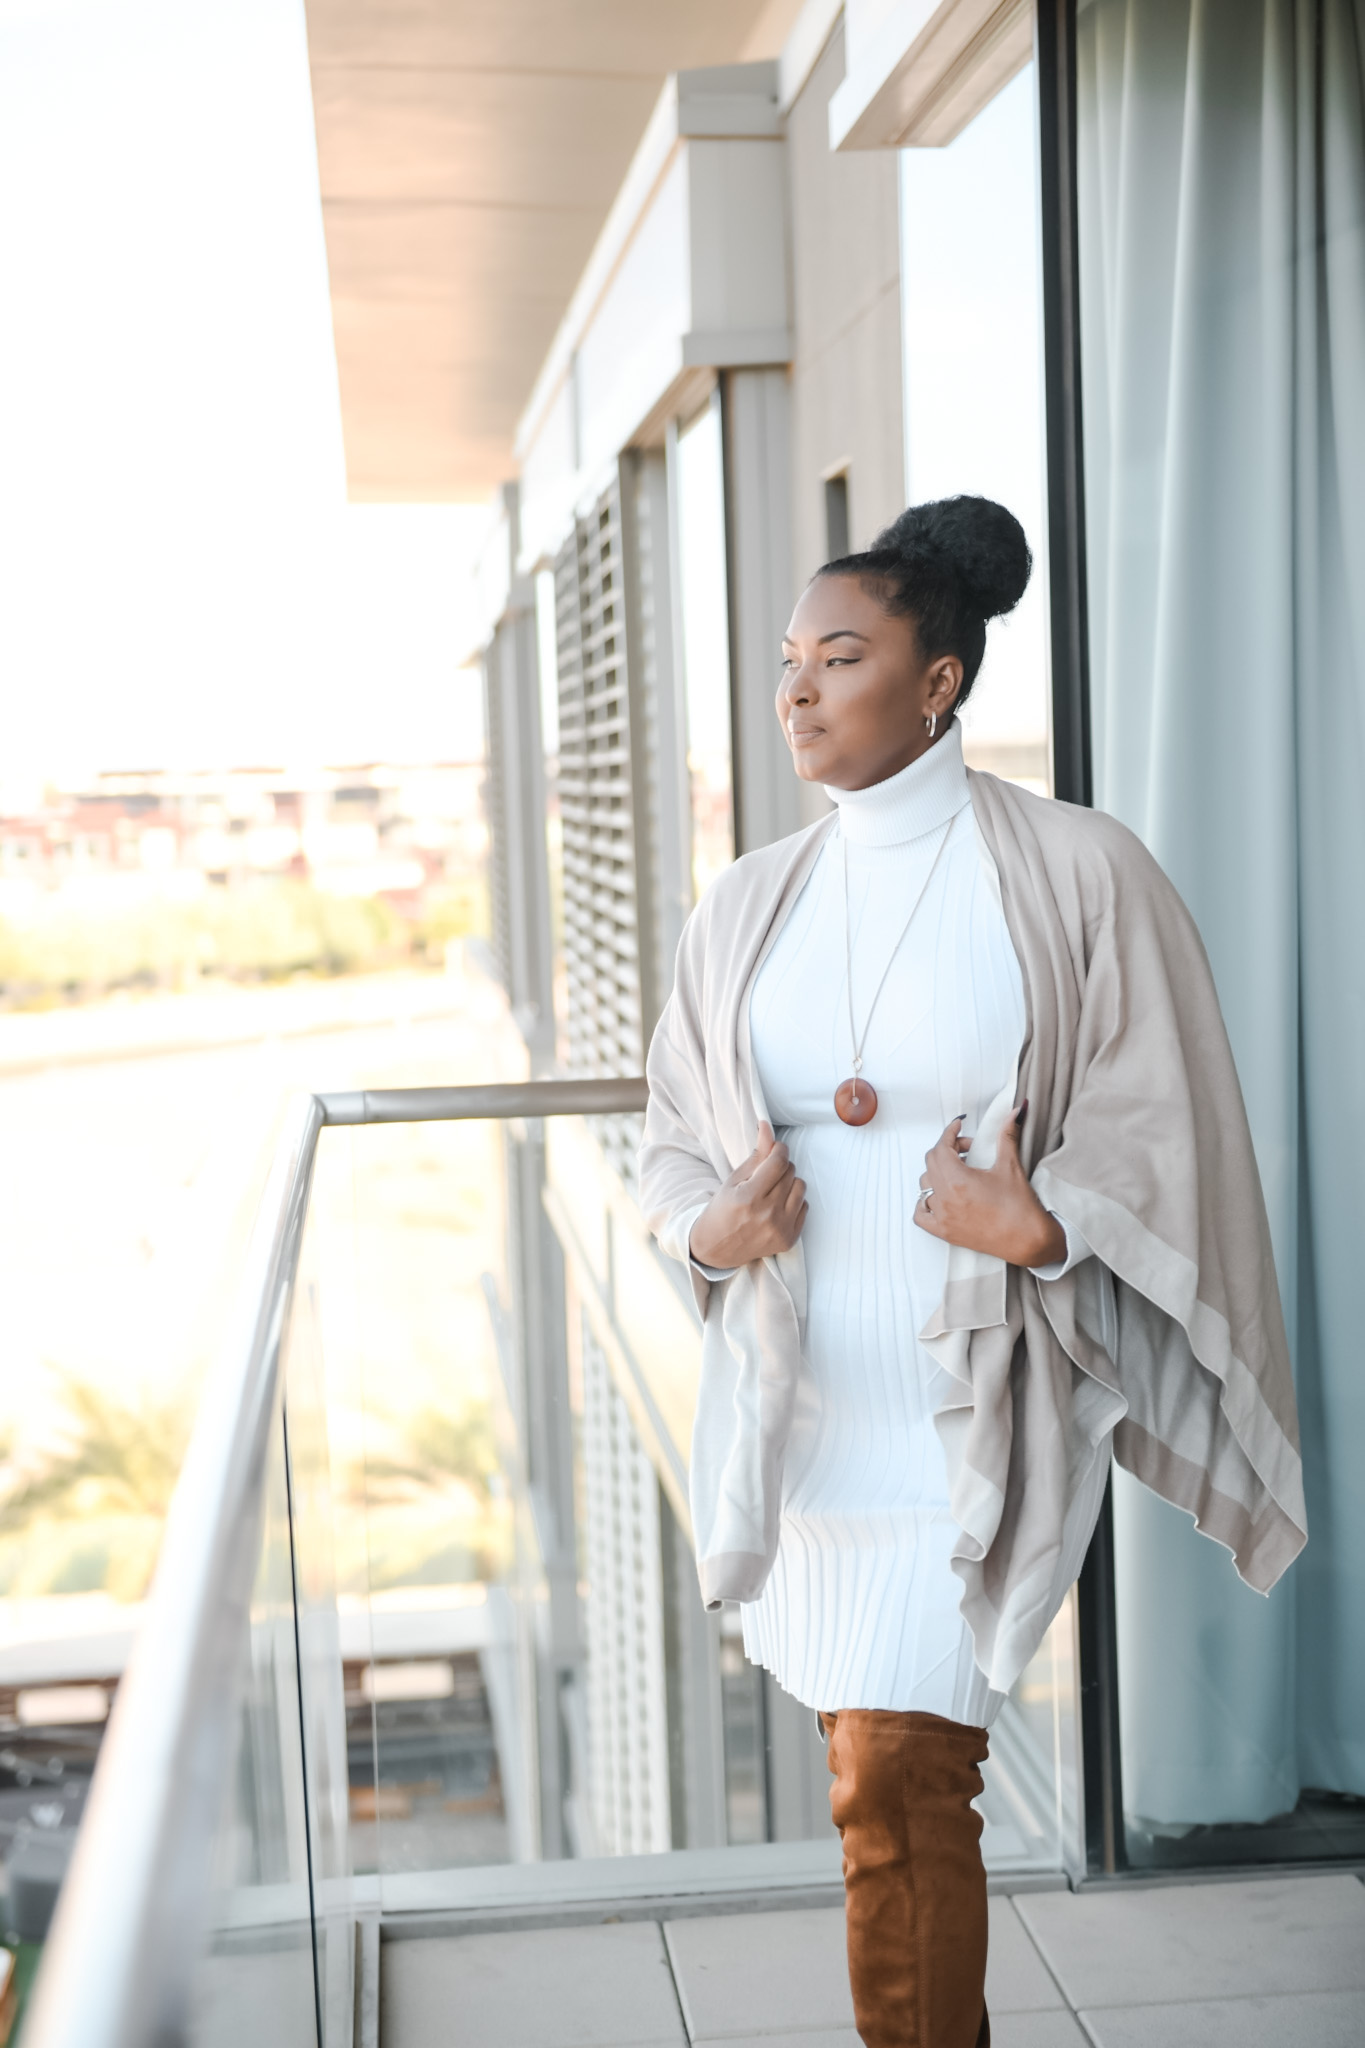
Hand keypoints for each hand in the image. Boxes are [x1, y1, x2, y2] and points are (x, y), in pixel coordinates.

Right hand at [688, 1122, 807, 1267]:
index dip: (780, 1150)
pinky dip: (794, 1202)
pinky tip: (777, 1206)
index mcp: (749, 1197)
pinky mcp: (789, 1240)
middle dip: (781, 1166)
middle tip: (767, 1174)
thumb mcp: (733, 1180)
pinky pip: (805, 1207)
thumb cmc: (722, 1210)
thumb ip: (756, 1155)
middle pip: (791, 1172)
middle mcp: (767, 1214)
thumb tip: (767, 1126)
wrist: (716, 1248)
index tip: (775, 1149)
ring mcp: (780, 1229)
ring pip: (801, 1187)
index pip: (779, 1162)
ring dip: (790, 1183)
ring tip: (773, 1190)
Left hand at [913, 1104, 1065, 1266]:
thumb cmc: (1021, 1208)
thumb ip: (1007, 1135)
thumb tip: (1015, 1112)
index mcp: (958, 1180)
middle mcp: (945, 1199)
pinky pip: (920, 1215)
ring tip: (960, 1172)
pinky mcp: (945, 1233)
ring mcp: (943, 1217)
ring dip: (938, 1174)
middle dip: (947, 1150)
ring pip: (924, 1186)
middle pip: (931, 1163)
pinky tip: (941, 1196)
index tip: (958, 1127)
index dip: (949, 1133)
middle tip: (968, 1150)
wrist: (1029, 1241)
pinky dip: (924, 1203)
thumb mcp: (1011, 1166)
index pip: (941, 1148)